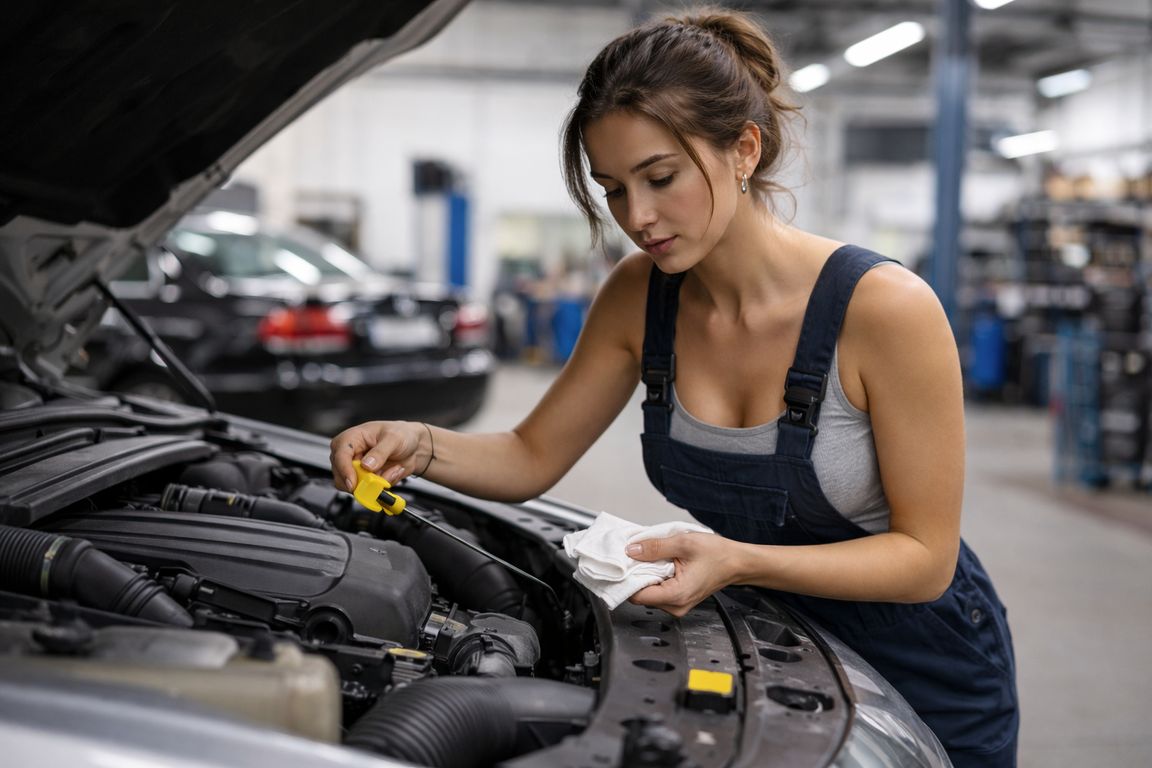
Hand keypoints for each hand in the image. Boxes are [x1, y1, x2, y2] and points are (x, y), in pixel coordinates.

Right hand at [329, 420, 426, 490]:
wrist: (414, 447)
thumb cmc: (401, 434)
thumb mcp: (394, 438)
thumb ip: (380, 452)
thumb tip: (366, 465)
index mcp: (351, 438)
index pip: (340, 456)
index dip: (345, 470)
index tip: (353, 482)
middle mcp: (350, 455)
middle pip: (342, 476)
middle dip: (364, 480)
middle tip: (381, 477)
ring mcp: (357, 469)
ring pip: (356, 487)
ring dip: (378, 482)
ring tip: (393, 469)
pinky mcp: (366, 480)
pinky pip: (369, 491)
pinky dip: (383, 486)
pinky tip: (392, 472)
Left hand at [626, 533, 741, 616]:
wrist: (737, 562)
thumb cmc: (718, 555)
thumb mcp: (684, 543)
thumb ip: (655, 547)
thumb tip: (631, 550)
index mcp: (676, 596)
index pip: (636, 595)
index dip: (627, 578)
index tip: (624, 562)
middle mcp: (675, 606)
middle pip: (641, 594)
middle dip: (636, 574)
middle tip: (638, 554)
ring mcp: (677, 605)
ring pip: (649, 592)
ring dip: (646, 574)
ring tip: (653, 557)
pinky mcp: (678, 600)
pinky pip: (658, 590)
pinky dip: (655, 577)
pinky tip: (660, 563)